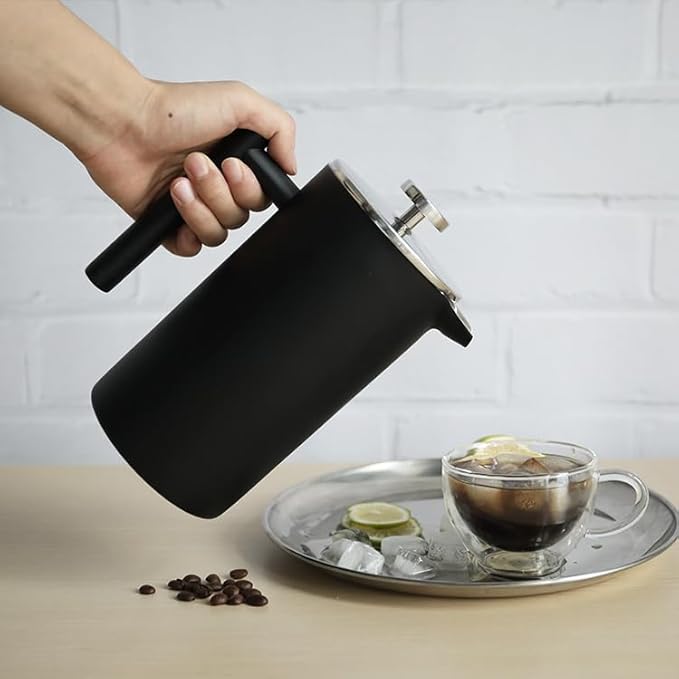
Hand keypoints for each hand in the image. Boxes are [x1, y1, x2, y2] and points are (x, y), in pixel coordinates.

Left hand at [82, 80, 295, 255]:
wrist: (121, 122)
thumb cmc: (173, 109)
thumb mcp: (240, 100)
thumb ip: (280, 128)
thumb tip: (291, 167)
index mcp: (238, 163)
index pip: (263, 197)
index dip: (252, 189)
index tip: (233, 165)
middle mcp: (218, 187)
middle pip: (241, 216)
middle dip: (220, 191)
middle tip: (196, 162)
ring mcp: (193, 207)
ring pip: (219, 233)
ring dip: (201, 207)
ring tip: (179, 179)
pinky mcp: (167, 224)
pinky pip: (192, 248)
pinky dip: (187, 233)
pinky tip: (173, 203)